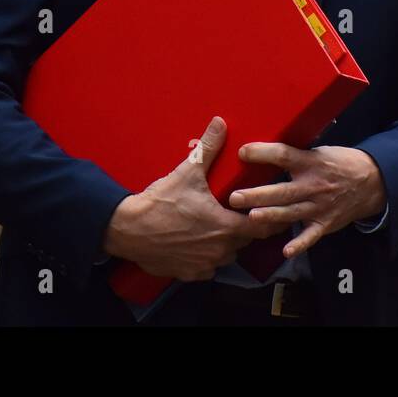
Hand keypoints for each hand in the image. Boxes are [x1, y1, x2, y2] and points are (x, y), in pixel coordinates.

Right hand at [101, 116, 292, 281]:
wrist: (128, 229)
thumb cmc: (161, 202)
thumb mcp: (187, 171)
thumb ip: (208, 148)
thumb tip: (220, 122)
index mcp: (226, 227)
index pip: (261, 227)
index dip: (267, 219)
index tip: (268, 211)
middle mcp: (219, 250)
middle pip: (244, 242)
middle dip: (244, 228)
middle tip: (238, 213)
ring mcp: (204, 265)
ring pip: (226, 256)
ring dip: (226, 244)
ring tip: (217, 227)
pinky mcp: (188, 274)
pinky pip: (207, 269)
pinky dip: (206, 258)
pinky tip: (198, 244)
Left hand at [228, 144, 386, 259]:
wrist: (372, 182)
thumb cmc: (338, 163)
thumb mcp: (319, 151)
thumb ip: (295, 153)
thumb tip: (261, 148)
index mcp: (311, 162)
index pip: (284, 155)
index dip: (263, 153)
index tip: (242, 152)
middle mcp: (313, 185)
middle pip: (282, 191)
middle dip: (257, 195)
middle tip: (234, 197)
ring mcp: (319, 206)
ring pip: (291, 213)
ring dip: (271, 216)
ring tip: (251, 218)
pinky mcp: (325, 223)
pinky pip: (311, 236)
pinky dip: (300, 244)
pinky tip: (286, 251)